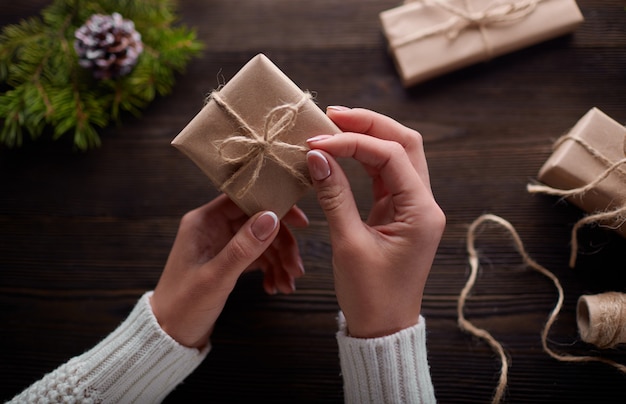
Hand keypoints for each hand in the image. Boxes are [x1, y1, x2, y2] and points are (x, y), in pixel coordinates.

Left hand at [151, 195, 307, 347]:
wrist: (168, 336)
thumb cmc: (183, 307)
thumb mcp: (216, 277)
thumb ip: (243, 247)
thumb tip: (271, 217)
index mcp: (204, 221)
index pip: (246, 199)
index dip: (275, 206)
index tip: (300, 222)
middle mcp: (213, 227)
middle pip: (259, 221)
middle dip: (282, 244)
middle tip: (296, 268)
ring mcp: (221, 243)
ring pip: (262, 240)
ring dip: (280, 260)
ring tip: (289, 284)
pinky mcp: (228, 260)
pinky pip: (257, 257)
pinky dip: (270, 270)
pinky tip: (275, 286)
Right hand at [306, 107, 444, 337]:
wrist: (383, 327)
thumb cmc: (370, 295)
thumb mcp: (349, 244)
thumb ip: (334, 196)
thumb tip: (317, 156)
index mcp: (421, 211)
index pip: (390, 156)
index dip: (352, 142)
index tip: (317, 141)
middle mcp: (424, 203)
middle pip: (404, 144)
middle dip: (369, 125)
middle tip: (332, 115)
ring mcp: (414, 206)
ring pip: (398, 155)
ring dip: (368, 137)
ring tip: (334, 126)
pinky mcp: (400, 212)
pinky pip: (387, 174)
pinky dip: (365, 159)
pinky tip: (342, 151)